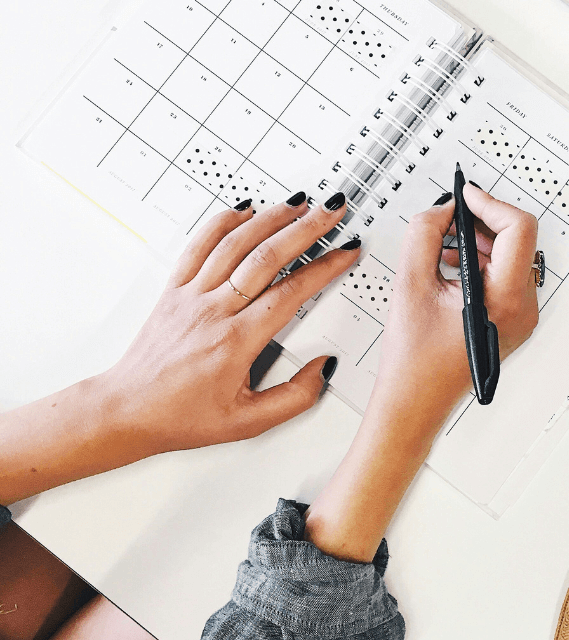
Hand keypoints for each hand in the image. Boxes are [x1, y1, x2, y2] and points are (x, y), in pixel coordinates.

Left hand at [96, 193, 358, 454]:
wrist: (128, 410)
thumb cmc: (182, 416)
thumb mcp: (248, 423)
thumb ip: (294, 397)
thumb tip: (323, 368)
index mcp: (236, 342)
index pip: (290, 292)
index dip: (324, 268)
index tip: (345, 252)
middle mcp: (213, 311)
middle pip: (266, 257)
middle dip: (306, 228)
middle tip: (331, 212)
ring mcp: (191, 296)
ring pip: (234, 243)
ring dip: (270, 218)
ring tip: (298, 203)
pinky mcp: (174, 289)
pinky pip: (198, 245)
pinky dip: (222, 221)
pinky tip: (243, 210)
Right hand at [371, 184, 540, 422]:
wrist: (415, 400)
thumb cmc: (414, 360)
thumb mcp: (410, 283)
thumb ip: (424, 234)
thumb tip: (443, 210)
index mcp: (506, 299)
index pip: (519, 229)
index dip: (490, 203)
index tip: (466, 196)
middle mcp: (523, 309)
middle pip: (517, 241)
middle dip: (482, 222)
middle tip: (450, 216)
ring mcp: (521, 316)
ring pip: (511, 257)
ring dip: (479, 242)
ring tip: (443, 246)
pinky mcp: (511, 319)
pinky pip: (504, 276)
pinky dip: (480, 262)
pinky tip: (450, 266)